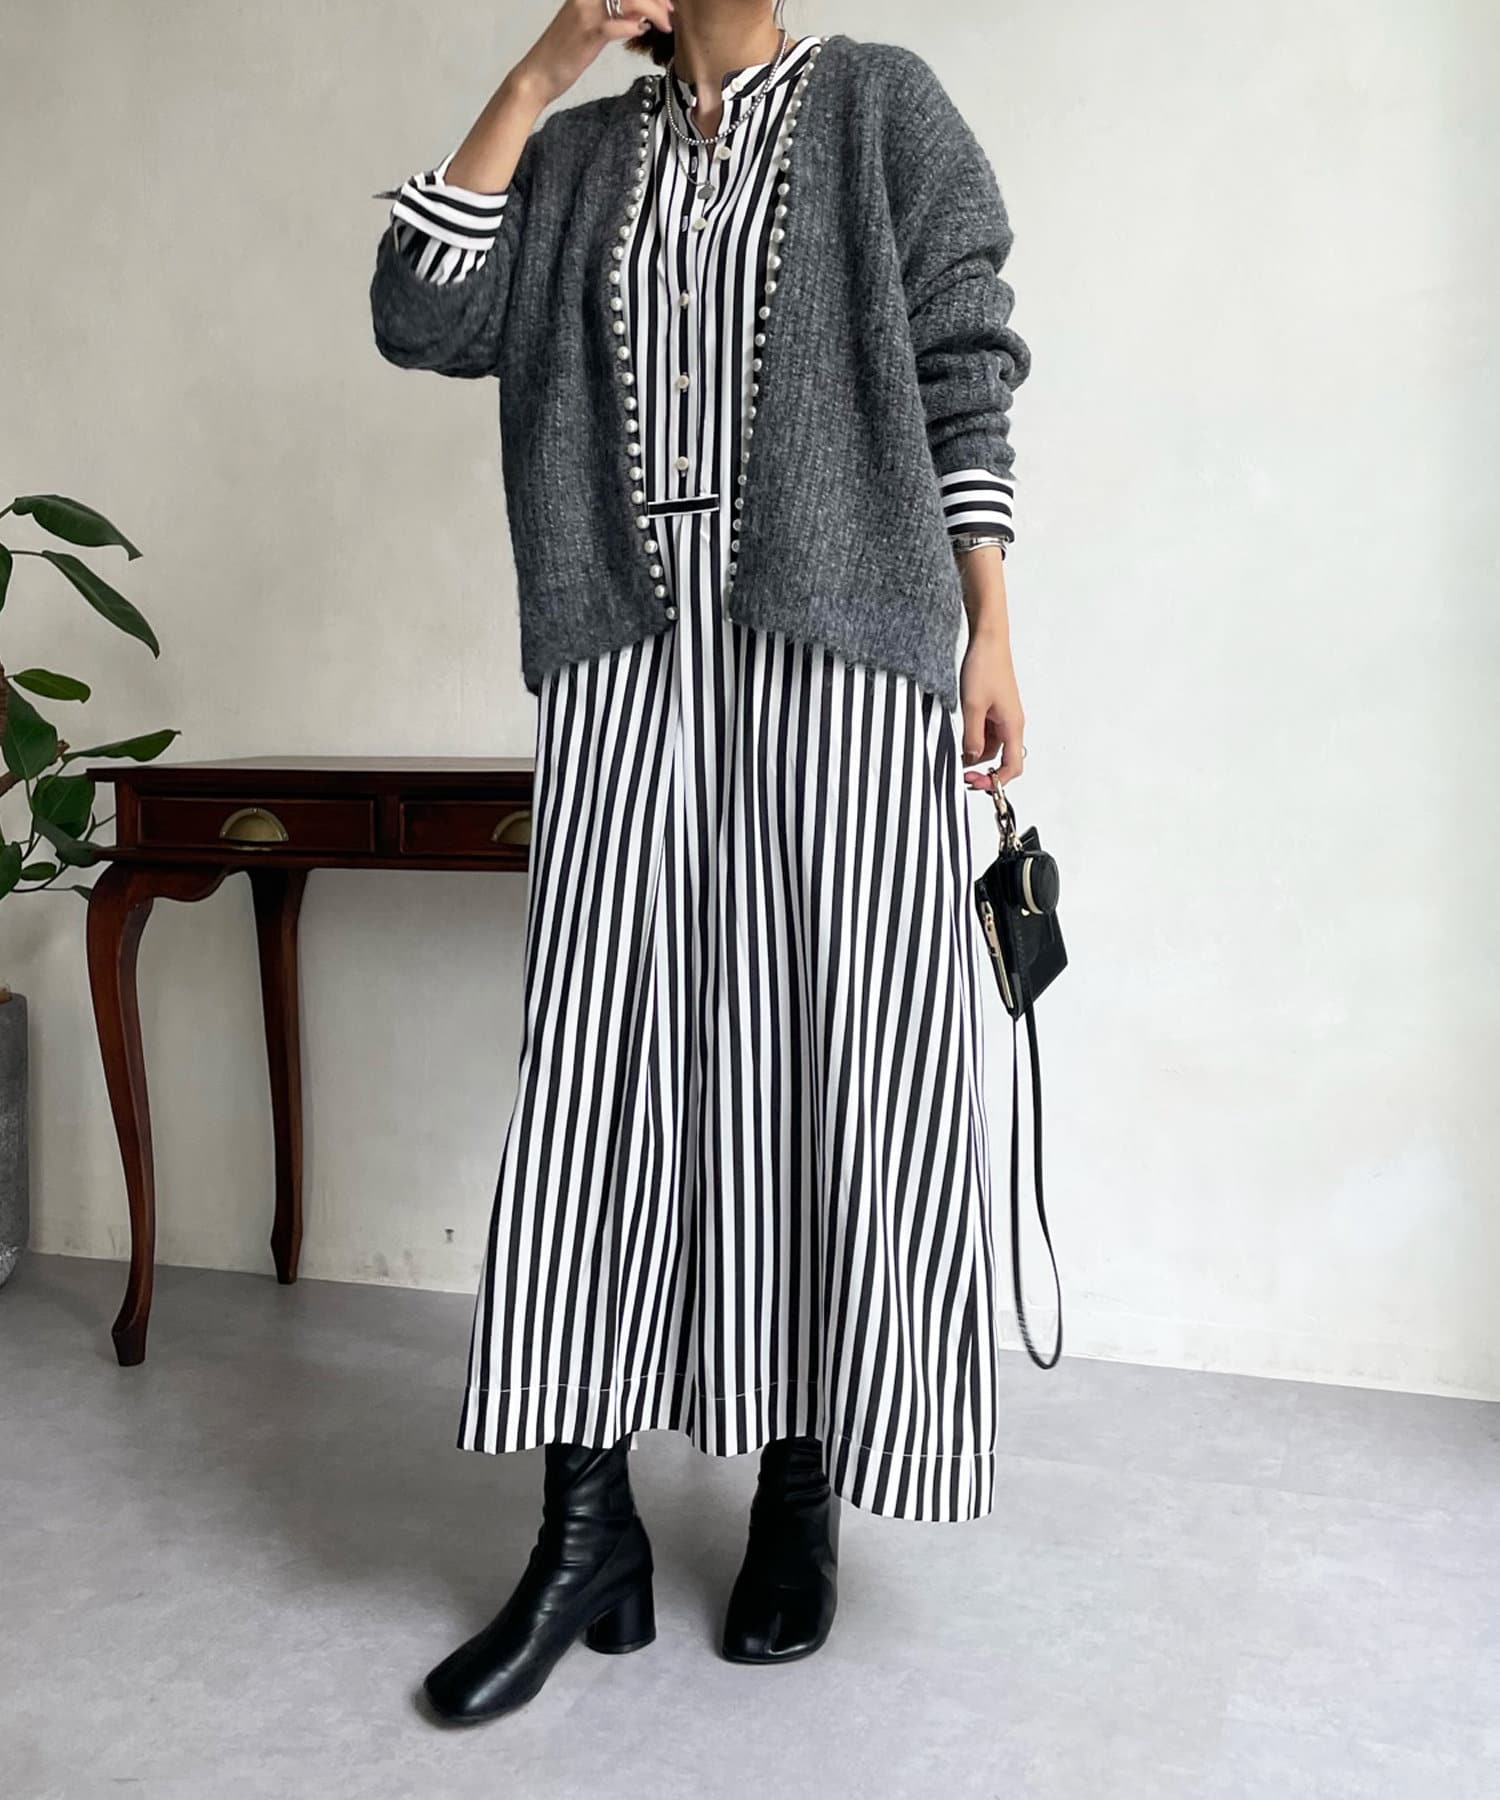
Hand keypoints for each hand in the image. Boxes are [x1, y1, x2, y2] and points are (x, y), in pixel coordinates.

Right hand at [519, 0, 676, 105]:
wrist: (538, 74)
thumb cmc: (564, 53)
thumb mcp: (591, 27)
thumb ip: (614, 16)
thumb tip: (641, 14)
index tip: (664, 1)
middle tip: (670, 12)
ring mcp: (587, 14)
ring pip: (630, 0)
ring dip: (653, 11)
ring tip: (664, 25)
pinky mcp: (588, 35)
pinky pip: (617, 24)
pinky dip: (633, 27)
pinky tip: (641, 31)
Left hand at [959, 620, 1024, 791]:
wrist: (988, 640)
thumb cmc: (984, 667)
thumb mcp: (972, 706)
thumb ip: (972, 737)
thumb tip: (973, 760)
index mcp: (1012, 725)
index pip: (1012, 767)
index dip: (995, 781)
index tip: (974, 783)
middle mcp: (1012, 723)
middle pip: (1001, 759)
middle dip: (982, 769)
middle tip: (960, 775)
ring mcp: (1004, 716)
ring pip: (991, 746)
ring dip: (975, 753)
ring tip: (956, 751)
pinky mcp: (995, 709)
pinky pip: (987, 732)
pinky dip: (974, 738)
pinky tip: (960, 733)